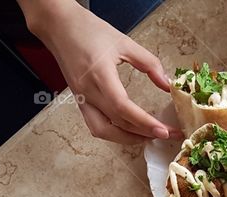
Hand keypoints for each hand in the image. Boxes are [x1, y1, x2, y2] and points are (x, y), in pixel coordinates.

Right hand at [19, 0, 177, 143]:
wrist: (59, 27)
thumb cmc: (89, 30)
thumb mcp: (124, 42)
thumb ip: (148, 63)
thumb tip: (166, 84)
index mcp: (99, 74)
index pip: (122, 107)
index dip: (144, 122)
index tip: (164, 131)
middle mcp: (88, 92)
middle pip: (117, 124)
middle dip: (144, 133)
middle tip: (166, 135)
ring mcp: (81, 99)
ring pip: (103, 131)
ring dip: (127, 139)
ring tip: (148, 136)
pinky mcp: (79, 102)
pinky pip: (95, 126)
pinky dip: (114, 133)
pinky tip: (128, 131)